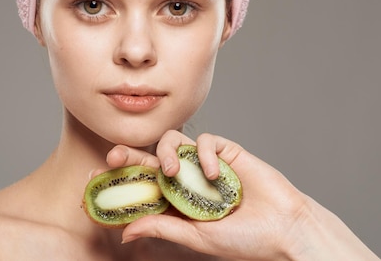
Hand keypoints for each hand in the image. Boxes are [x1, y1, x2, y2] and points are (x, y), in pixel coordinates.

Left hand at [104, 131, 379, 260]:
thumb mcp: (198, 237)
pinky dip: (203, 154)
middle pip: (150, 160)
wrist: (284, 228)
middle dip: (130, 156)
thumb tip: (125, 232)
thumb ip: (163, 228)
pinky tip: (213, 174)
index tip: (95, 181)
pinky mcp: (225, 152)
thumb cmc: (245, 240)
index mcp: (175, 202)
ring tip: (171, 171)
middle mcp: (186, 181)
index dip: (118, 182)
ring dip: (165, 152)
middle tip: (114, 156)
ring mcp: (204, 165)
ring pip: (173, 142)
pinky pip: (204, 141)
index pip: (140, 188)